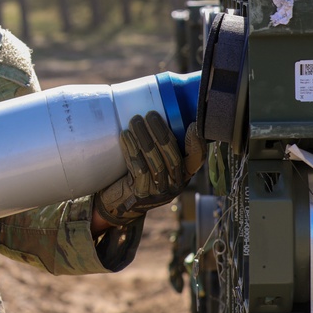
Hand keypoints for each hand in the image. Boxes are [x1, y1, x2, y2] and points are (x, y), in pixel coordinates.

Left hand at [95, 112, 205, 226]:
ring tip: (135, 120)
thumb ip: (157, 143)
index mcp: (182, 173)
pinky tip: (125, 136)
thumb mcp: (151, 159)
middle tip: (150, 114)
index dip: (197, 143)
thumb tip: (154, 109)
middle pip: (173, 157)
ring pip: (156, 162)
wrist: (116, 202)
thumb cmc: (134, 174)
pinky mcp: (142, 194)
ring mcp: (159, 191)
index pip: (197, 159)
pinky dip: (132, 151)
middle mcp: (175, 184)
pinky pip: (139, 170)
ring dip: (145, 138)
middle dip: (162, 133)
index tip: (192, 124)